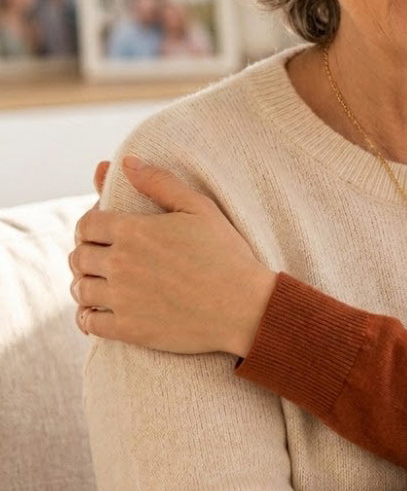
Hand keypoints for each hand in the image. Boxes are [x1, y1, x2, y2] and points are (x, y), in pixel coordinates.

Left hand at [69, 156, 276, 355]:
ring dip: (85, 282)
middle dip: (86, 252)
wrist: (243, 306)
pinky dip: (87, 316)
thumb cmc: (226, 254)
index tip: (106, 230)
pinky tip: (99, 310)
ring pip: (79, 288)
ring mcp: (122, 298)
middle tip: (104, 255)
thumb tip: (126, 161)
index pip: (86, 224)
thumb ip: (161, 182)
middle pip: (78, 256)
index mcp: (134, 231)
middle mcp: (120, 263)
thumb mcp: (200, 208)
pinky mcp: (127, 329)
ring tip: (103, 281)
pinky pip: (88, 322)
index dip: (91, 225)